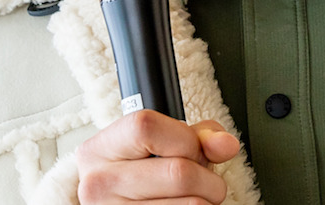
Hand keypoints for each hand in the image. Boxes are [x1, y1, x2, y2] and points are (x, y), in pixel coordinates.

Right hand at [75, 110, 240, 203]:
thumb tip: (225, 144)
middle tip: (203, 179)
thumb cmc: (137, 173)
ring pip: (192, 204)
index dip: (184, 138)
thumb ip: (195, 136)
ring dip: (206, 199)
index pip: (146, 127)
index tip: (192, 149)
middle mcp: (100, 183)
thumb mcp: (156, 145)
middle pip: (178, 172)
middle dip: (207, 176)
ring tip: (192, 194)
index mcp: (100, 149)